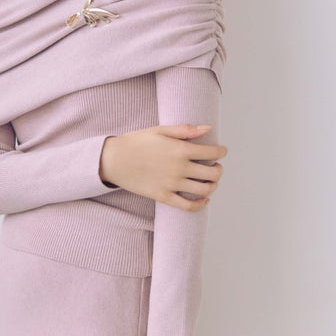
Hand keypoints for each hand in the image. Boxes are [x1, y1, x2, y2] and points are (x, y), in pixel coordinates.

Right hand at [99, 124, 226, 210]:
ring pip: (204, 190)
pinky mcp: (164, 197)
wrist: (114, 159)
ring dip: (213, 185)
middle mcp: (180, 168)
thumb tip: (208, 129)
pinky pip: (188, 206)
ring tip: (210, 181)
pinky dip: (201, 204)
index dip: (221, 152)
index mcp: (180, 149)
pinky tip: (204, 199)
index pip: (212, 153)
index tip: (221, 151)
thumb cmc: (136, 142)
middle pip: (213, 173)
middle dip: (218, 169)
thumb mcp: (160, 130)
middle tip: (215, 166)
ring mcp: (172, 184)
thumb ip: (185, 130)